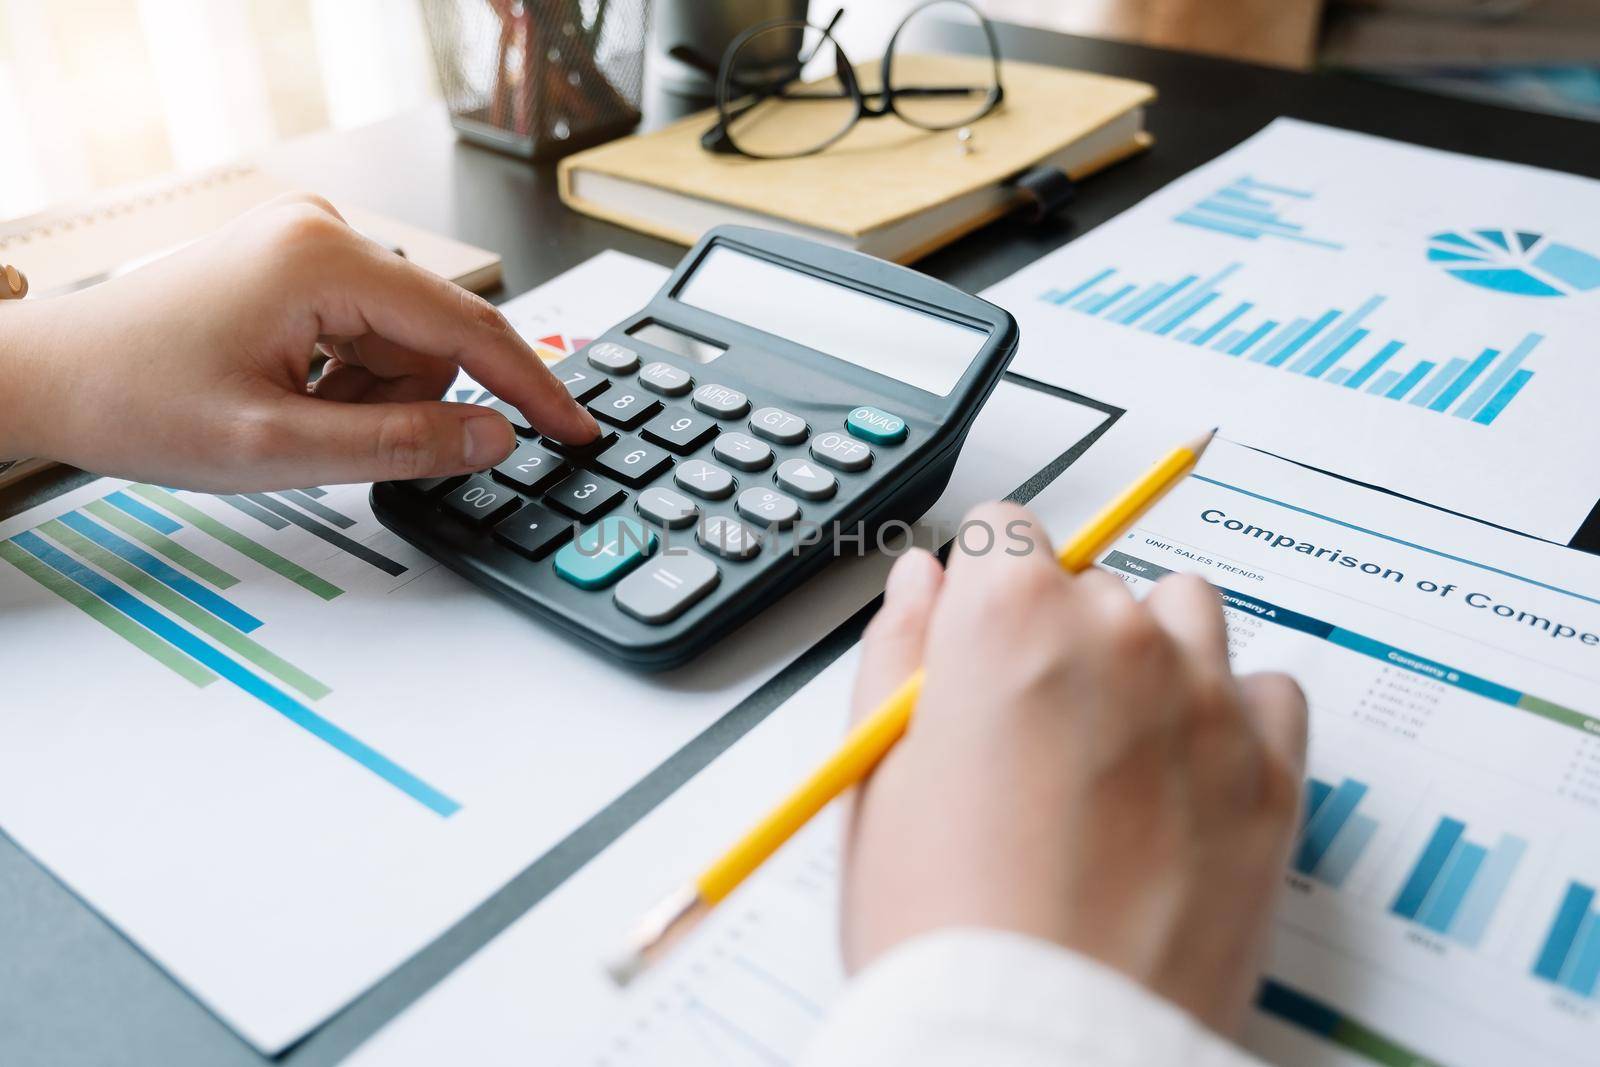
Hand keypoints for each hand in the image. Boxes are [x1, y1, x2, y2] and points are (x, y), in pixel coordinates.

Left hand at [0, 194, 599, 489]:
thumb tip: (495, 437)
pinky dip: (346, 377)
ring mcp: (310, 240)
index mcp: (325, 259)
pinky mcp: (298, 259)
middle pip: (434, 337)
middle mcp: (325, 229)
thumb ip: (404, 444)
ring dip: (370, 395)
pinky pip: (369, 329)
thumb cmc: (136, 402)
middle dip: (401, 401)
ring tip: (293, 415)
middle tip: (326, 436)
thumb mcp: (280, 449)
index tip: (577, 429)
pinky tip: (288, 391)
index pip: (468, 327)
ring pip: (404, 341)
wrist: (49, 378)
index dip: (531, 387)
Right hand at [841, 504, 1307, 1035]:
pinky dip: (1230, 717)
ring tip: (1112, 752)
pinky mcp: (1273, 773)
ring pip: (1186, 615)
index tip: (978, 639)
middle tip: (1030, 741)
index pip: (1002, 530)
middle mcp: (1120, 638)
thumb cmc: (945, 928)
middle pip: (1091, 583)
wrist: (1043, 1048)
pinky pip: (1266, 692)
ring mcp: (1208, 702)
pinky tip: (1182, 782)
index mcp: (1009, 623)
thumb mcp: (875, 778)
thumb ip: (896, 653)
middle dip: (1059, 638)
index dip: (979, 590)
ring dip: (1151, 656)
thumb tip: (920, 583)